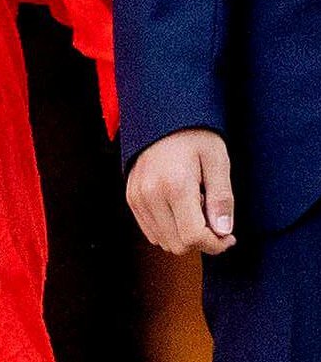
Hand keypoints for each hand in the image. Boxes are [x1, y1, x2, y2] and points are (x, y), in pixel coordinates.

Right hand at [126, 128, 235, 255]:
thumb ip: (222, 198)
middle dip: (202, 241)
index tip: (229, 237)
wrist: (163, 117)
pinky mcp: (132, 198)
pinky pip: (151, 232)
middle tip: (215, 221)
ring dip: (184, 236)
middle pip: (178, 244)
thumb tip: (223, 231)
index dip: (215, 245)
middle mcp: (151, 194)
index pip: (193, 237)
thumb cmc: (195, 134)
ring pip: (163, 242)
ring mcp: (138, 198)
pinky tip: (181, 209)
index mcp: (175, 185)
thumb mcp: (218, 160)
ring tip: (196, 209)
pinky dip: (169, 230)